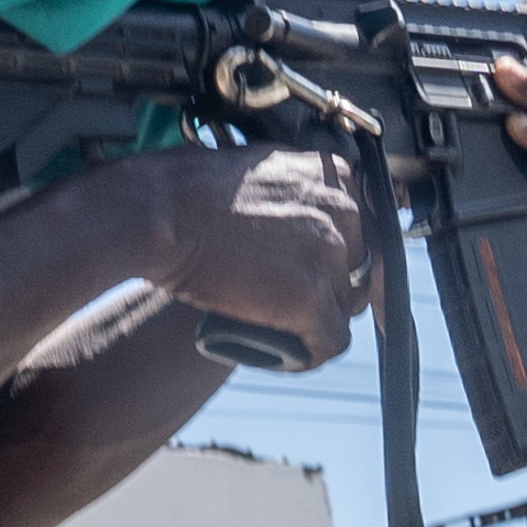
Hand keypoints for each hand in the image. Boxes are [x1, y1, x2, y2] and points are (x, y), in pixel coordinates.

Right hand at [137, 142, 373, 370]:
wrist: (159, 213)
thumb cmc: (188, 190)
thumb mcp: (260, 169)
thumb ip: (293, 189)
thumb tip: (296, 218)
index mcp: (334, 175)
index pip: (367, 230)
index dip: (349, 263)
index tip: (339, 284)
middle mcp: (342, 210)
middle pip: (360, 271)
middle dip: (330, 293)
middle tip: (290, 307)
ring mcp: (329, 255)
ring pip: (344, 308)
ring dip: (315, 324)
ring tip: (279, 331)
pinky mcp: (309, 298)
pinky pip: (330, 342)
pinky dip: (308, 354)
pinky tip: (286, 356)